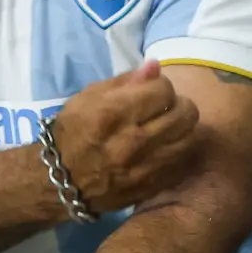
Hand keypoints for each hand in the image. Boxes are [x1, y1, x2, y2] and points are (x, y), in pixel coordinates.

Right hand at [49, 60, 199, 213]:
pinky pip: (181, 161)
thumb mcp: (86, 99)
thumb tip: (155, 66)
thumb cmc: (72, 134)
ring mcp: (145, 167)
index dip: (160, 86)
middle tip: (164, 108)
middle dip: (177, 104)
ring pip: (189, 137)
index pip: (163, 90)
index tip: (151, 92)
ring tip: (167, 126)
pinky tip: (164, 146)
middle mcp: (132, 142)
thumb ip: (123, 81)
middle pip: (184, 113)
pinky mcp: (152, 186)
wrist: (61, 183)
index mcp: (112, 114)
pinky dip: (177, 149)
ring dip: (182, 127)